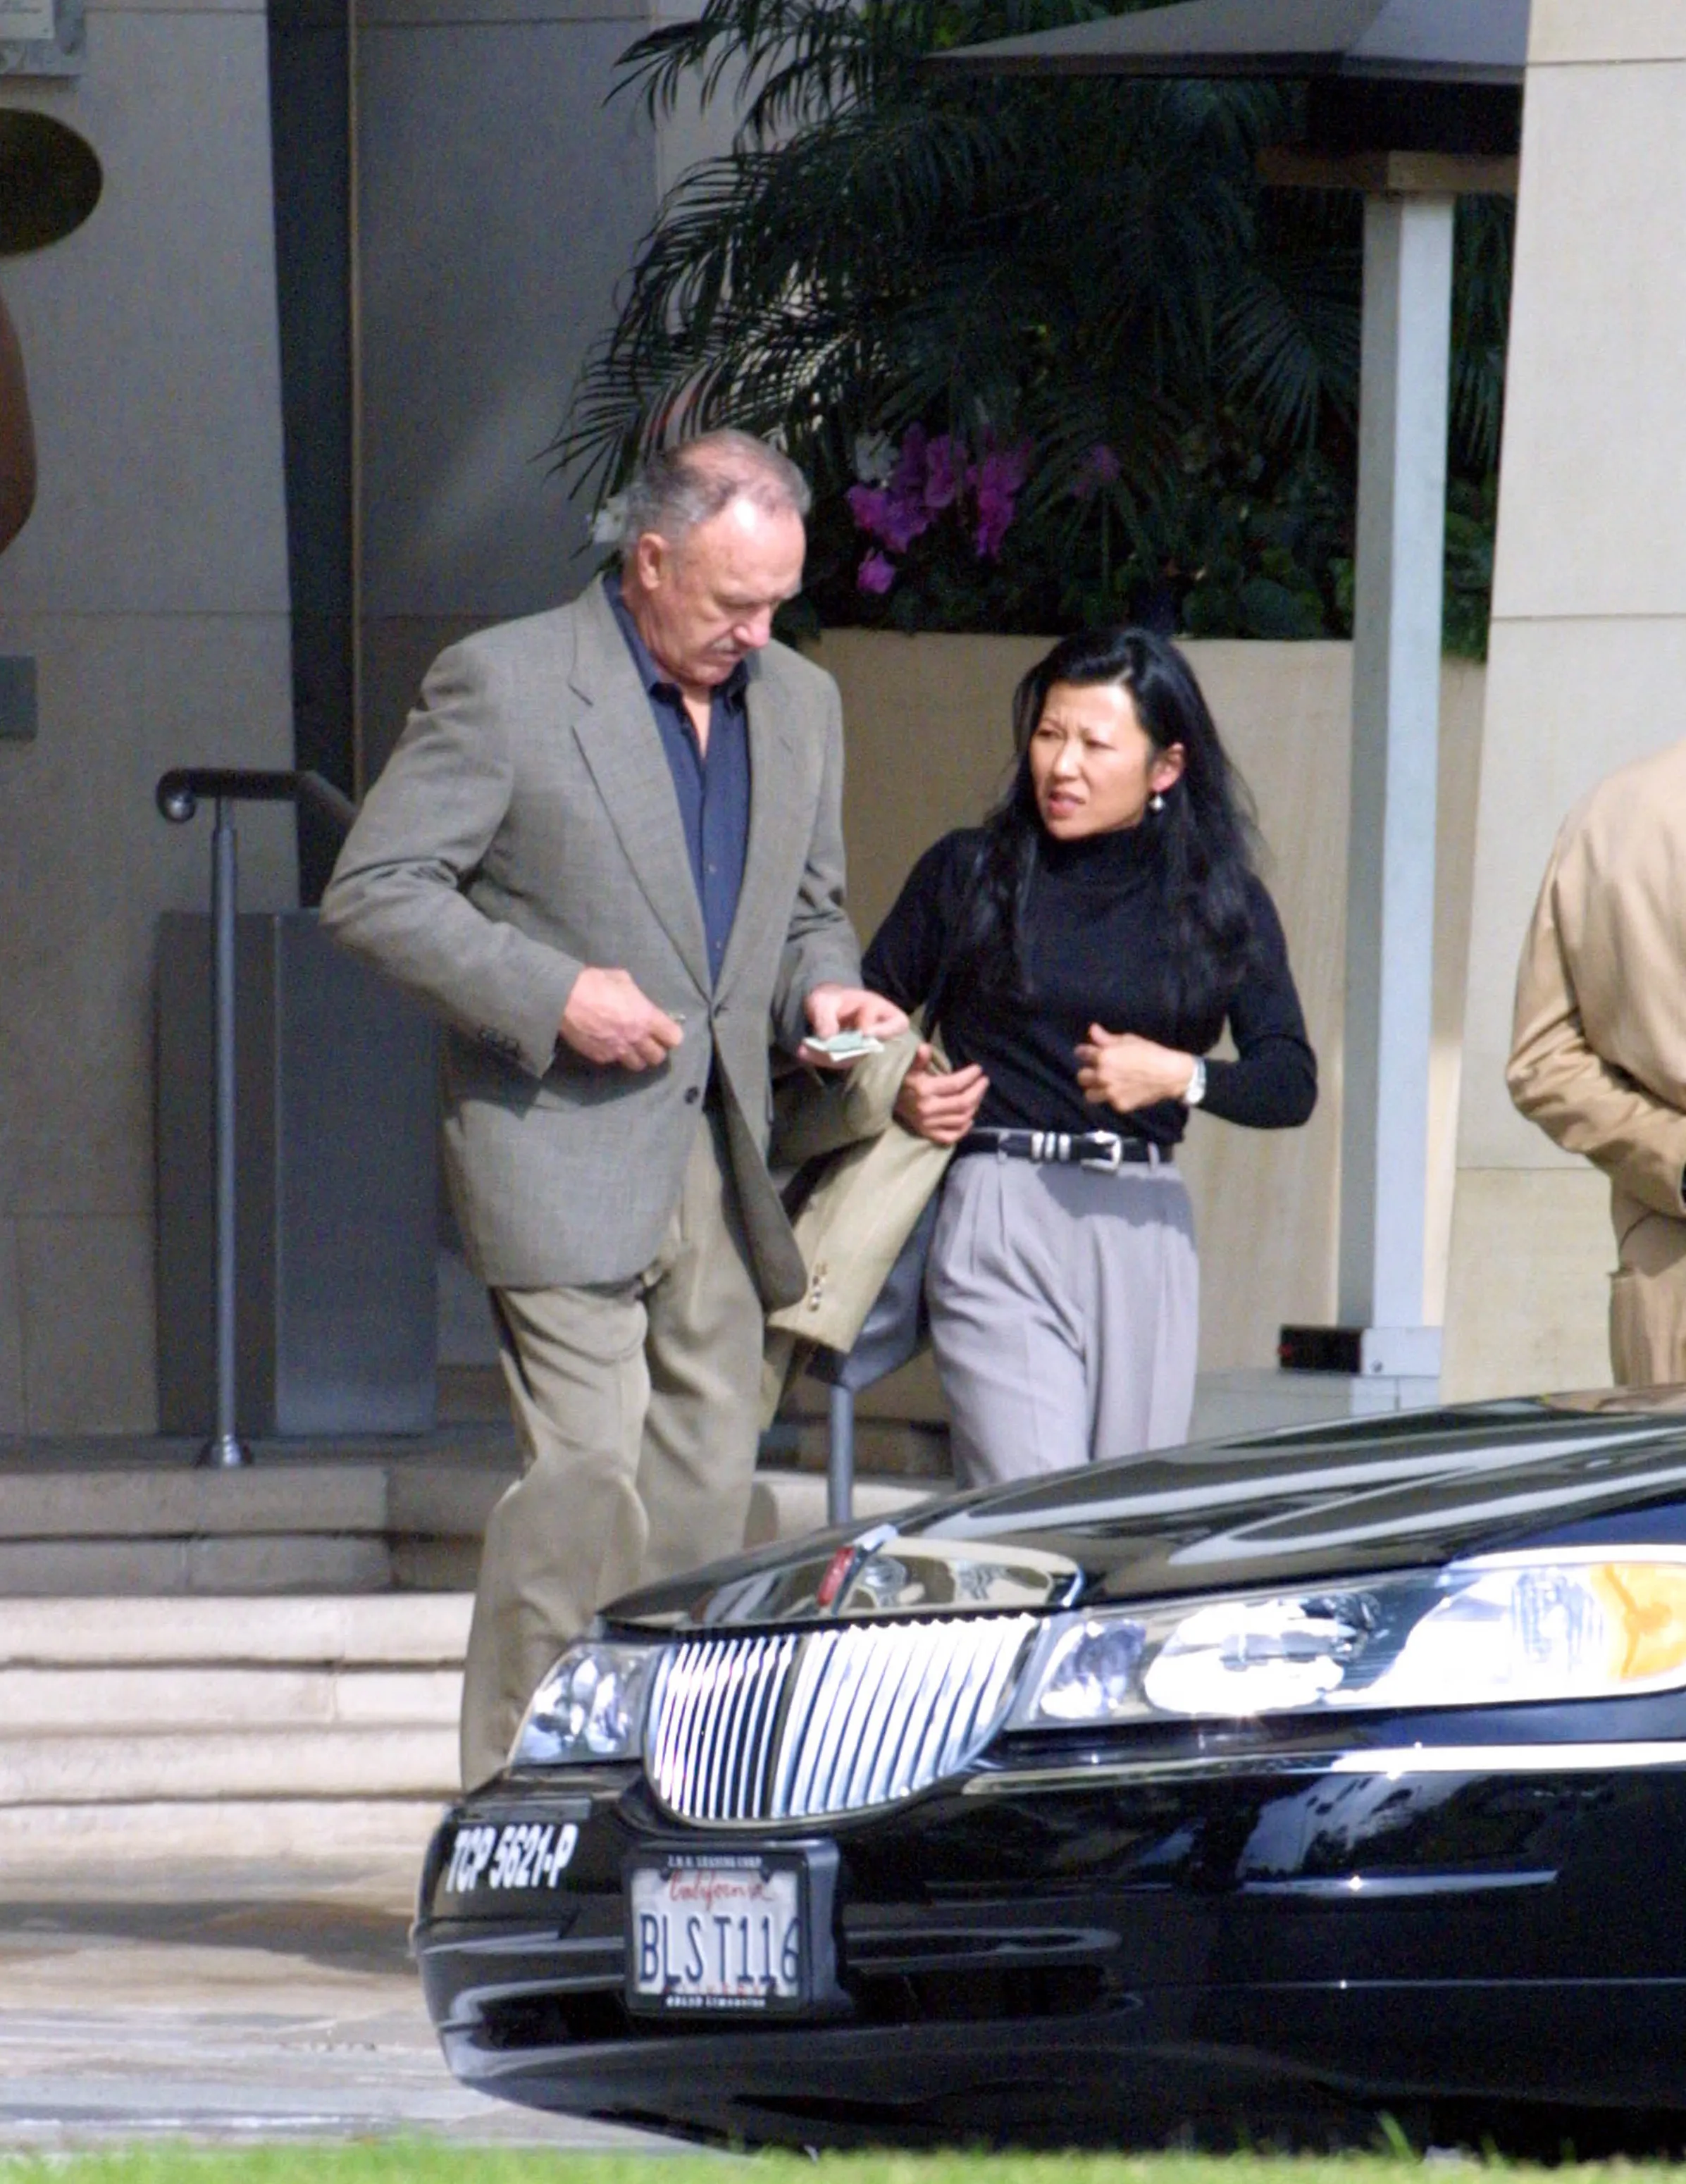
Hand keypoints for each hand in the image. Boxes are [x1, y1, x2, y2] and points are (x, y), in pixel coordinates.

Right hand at [559, 967, 683, 1070]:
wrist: (565, 998)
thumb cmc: (596, 983)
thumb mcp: (623, 980)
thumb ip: (637, 997)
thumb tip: (640, 1003)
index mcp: (646, 1017)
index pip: (673, 1038)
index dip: (671, 1035)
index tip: (665, 1031)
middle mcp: (636, 1037)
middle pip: (658, 1057)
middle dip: (656, 1050)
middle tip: (648, 1041)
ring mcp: (619, 1050)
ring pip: (638, 1065)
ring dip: (638, 1057)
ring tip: (631, 1048)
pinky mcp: (602, 1057)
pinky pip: (616, 1062)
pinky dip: (616, 1056)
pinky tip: (610, 1045)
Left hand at [799, 983, 909, 1066]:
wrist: (825, 1005)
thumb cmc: (831, 998)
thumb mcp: (825, 1000)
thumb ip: (826, 1016)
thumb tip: (827, 1037)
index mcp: (879, 1009)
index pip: (897, 1023)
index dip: (885, 1030)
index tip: (865, 1032)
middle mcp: (875, 1031)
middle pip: (874, 1047)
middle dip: (852, 1050)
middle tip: (829, 1049)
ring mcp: (863, 1046)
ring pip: (854, 1057)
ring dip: (830, 1057)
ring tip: (804, 1050)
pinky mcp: (850, 1055)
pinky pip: (840, 1061)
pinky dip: (821, 1058)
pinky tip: (803, 1052)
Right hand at [893, 1044, 988, 1145]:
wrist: (886, 1103)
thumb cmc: (902, 1083)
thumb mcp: (909, 1069)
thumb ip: (919, 1059)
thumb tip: (924, 1047)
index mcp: (924, 1091)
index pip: (955, 1085)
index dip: (970, 1076)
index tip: (978, 1069)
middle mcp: (927, 1110)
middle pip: (962, 1103)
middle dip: (977, 1091)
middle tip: (984, 1081)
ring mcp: (928, 1125)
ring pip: (960, 1118)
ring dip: (974, 1106)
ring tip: (978, 1094)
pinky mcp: (928, 1135)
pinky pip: (950, 1136)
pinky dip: (963, 1129)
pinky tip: (970, 1119)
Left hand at [1074, 1026, 1196, 1114]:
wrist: (1170, 1074)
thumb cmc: (1150, 1052)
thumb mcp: (1128, 1040)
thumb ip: (1106, 1038)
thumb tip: (1092, 1029)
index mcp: (1103, 1057)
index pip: (1081, 1054)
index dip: (1084, 1052)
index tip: (1087, 1053)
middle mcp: (1102, 1076)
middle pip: (1081, 1077)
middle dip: (1088, 1072)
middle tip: (1098, 1070)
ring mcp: (1110, 1093)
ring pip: (1089, 1094)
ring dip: (1094, 1089)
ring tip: (1104, 1085)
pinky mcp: (1119, 1105)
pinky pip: (1108, 1102)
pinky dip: (1113, 1097)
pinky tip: (1123, 1091)